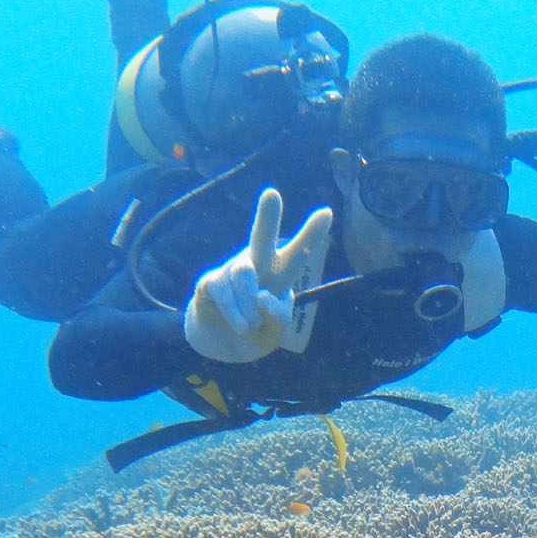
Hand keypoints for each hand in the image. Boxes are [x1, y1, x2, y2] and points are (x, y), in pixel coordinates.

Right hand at [184, 189, 332, 363]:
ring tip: (250, 323)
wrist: (222, 344)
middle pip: (261, 238)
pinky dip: (236, 315)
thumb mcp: (276, 331)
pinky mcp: (209, 282)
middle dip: (266, 217)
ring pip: (245, 276)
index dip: (310, 234)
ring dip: (251, 307)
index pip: (297, 253)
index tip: (327, 212)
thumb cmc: (256, 330)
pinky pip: (225, 294)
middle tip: (271, 194)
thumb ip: (278, 317)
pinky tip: (239, 324)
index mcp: (280, 273)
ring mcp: (231, 270)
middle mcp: (256, 264)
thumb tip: (262, 297)